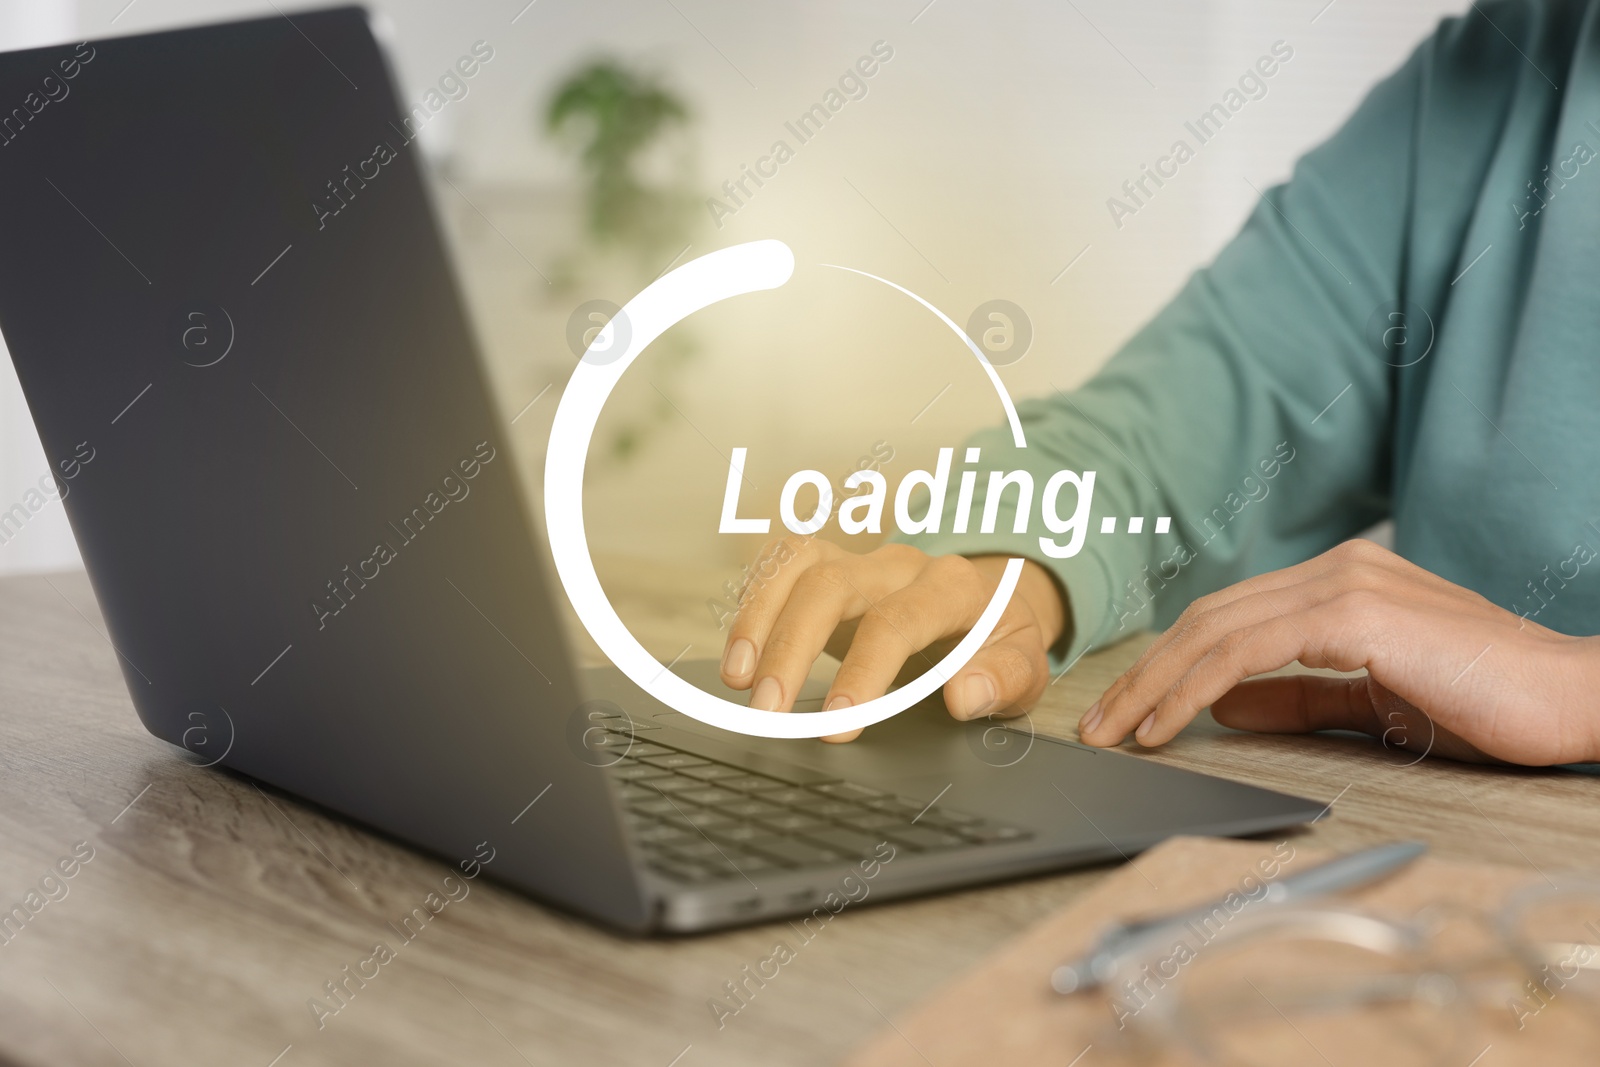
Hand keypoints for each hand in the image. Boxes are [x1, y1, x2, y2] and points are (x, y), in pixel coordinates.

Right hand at [719, 538, 1067, 741]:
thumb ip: (1004, 679)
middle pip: (830, 586)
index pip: (895, 622)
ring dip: (758, 619)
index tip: (837, 723)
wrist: (990, 599)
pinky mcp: (829, 567)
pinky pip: (781, 564)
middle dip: (791, 648)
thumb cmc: (1000, 638)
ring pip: (796, 564)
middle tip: (768, 711)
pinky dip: (753, 602)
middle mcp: (898, 565)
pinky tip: (741, 651)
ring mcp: (859, 560)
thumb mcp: (1025, 664)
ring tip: (737, 679)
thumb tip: (964, 696)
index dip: (862, 672)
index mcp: (950, 586)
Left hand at [1079, 539, 1599, 764]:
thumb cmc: (1489, 702)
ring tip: (1118, 732)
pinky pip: (1247, 649)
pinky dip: (1196, 686)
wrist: (1573, 697)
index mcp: (1338, 584)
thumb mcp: (1374, 702)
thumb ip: (1302, 698)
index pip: (1226, 618)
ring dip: (1154, 683)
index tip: (1128, 712)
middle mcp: (1334, 571)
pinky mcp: (1354, 613)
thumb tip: (1227, 707)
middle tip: (1100, 727)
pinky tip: (1168, 724)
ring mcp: (1343, 585)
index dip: (1167, 664)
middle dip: (1143, 674)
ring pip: (1214, 628)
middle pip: (1205, 618)